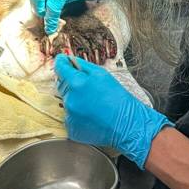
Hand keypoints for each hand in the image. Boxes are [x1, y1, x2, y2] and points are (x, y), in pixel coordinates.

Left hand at [55, 55, 170, 166]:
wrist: (127, 124)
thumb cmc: (118, 98)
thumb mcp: (102, 74)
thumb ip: (81, 65)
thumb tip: (67, 59)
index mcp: (77, 83)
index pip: (60, 68)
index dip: (61, 63)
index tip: (63, 61)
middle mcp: (70, 100)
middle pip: (62, 86)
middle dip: (71, 84)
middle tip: (89, 89)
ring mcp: (69, 116)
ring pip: (66, 102)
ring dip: (75, 100)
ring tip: (93, 105)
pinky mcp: (71, 129)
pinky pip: (70, 117)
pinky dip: (78, 115)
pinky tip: (91, 115)